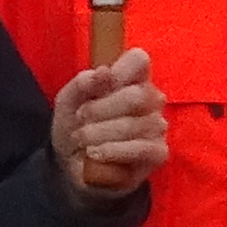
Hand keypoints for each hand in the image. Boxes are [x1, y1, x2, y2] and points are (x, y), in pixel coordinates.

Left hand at [50, 48, 168, 203]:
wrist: (72, 166)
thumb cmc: (76, 127)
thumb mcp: (68, 102)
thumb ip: (82, 84)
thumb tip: (103, 72)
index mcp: (131, 79)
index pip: (139, 60)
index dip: (119, 71)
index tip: (98, 85)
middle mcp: (150, 99)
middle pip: (137, 96)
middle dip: (101, 109)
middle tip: (81, 119)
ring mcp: (157, 126)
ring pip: (136, 124)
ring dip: (101, 133)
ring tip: (82, 140)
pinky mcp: (158, 153)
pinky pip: (142, 148)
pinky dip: (113, 151)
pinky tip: (96, 154)